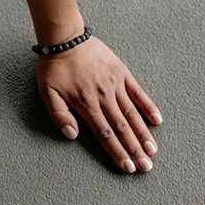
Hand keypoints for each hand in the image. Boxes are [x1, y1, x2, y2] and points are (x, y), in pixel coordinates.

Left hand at [36, 37, 162, 172]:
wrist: (65, 38)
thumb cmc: (54, 67)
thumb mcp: (47, 93)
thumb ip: (60, 116)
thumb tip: (72, 136)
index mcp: (86, 105)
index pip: (105, 135)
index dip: (118, 152)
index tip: (128, 167)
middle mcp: (104, 97)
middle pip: (122, 128)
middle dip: (135, 149)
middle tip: (147, 166)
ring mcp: (115, 85)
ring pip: (132, 114)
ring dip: (143, 133)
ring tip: (153, 150)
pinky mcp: (122, 73)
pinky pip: (138, 92)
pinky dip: (148, 106)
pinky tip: (157, 120)